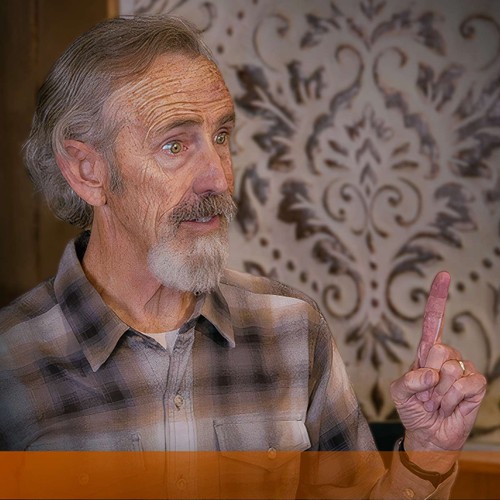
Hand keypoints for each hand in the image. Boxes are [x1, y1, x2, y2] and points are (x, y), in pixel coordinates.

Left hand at [390, 272, 486, 465]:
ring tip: (438, 400)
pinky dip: (454, 399)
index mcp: (426, 350)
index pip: (434, 319)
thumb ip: (408, 381)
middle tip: (427, 391)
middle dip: (428, 375)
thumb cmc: (413, 408)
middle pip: (438, 349)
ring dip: (440, 393)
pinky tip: (452, 405)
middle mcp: (446, 354)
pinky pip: (466, 384)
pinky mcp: (477, 384)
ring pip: (451, 370)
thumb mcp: (399, 393)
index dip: (438, 297)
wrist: (430, 433)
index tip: (444, 275)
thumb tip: (431, 373)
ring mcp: (463, 368)